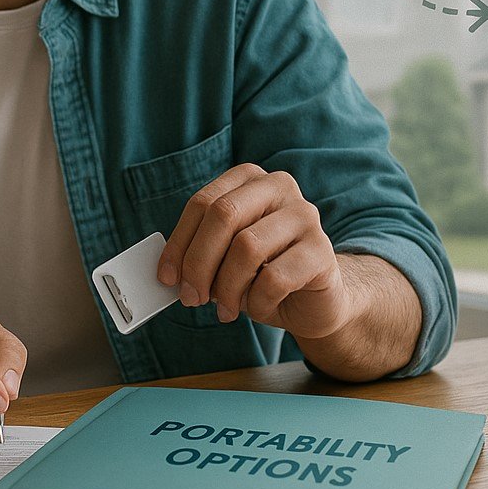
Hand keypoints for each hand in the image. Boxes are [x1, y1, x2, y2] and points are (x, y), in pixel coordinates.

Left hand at [157, 164, 350, 339]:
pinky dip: (257, 301)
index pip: (203, 203)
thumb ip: (199, 253)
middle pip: (224, 215)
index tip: (166, 277)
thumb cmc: (263, 274)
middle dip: (198, 262)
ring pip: (247, 247)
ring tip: (227, 309)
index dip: (179, 242)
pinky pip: (275, 279)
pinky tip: (260, 307)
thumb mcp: (225, 257)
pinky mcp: (321, 251)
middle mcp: (279, 187)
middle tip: (191, 297)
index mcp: (249, 179)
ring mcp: (304, 216)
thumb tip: (168, 272)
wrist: (316, 300)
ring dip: (227, 287)